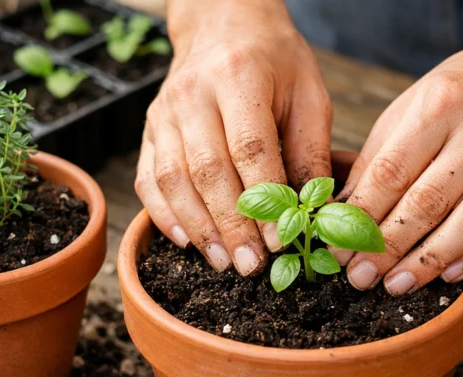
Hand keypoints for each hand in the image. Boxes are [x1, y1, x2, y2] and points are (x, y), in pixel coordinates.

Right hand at [135, 0, 331, 274]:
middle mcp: (192, 95)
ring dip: (198, 228)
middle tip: (251, 266)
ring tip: (224, 262)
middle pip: (207, 171)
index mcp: (239, 78)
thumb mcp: (308, 95)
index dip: (263, 201)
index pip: (250, 149)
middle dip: (230, 225)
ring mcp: (164, 113)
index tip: (279, 241)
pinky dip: (164, 215)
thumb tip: (315, 212)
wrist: (223, 22)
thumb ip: (310, 152)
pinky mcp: (149, 129)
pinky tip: (187, 241)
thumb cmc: (275, 61)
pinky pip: (148, 179)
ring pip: (172, 180)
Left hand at [334, 24, 462, 293]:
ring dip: (428, 263)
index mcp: (442, 103)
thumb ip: (382, 152)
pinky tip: (446, 275)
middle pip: (427, 203)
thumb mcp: (420, 99)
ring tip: (396, 285)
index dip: (360, 217)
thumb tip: (346, 209)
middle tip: (359, 277)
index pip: (391, 172)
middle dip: (387, 248)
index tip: (337, 248)